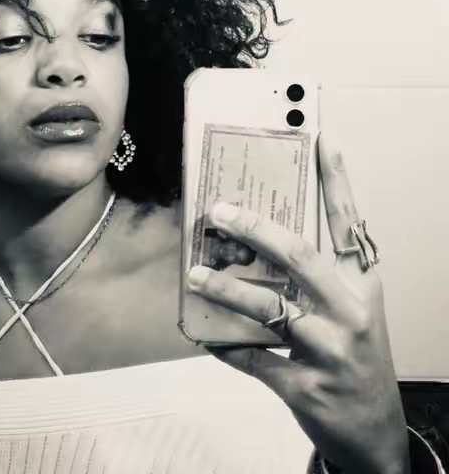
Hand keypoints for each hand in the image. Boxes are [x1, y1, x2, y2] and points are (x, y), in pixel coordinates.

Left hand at [187, 132, 409, 473]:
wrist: (374, 430)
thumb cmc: (355, 353)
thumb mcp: (348, 306)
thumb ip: (314, 273)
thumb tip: (256, 235)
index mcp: (361, 284)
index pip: (349, 220)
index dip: (336, 177)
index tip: (322, 135)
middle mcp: (350, 311)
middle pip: (299, 256)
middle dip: (254, 229)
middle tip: (218, 210)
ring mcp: (330, 350)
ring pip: (269, 307)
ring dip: (225, 288)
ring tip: (193, 273)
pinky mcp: (305, 387)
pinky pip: (253, 359)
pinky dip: (225, 346)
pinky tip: (205, 335)